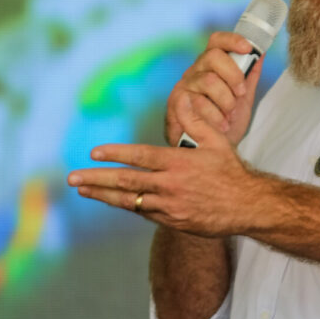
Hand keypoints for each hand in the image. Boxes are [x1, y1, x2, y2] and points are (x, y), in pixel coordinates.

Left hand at [69, 95, 263, 237]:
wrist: (247, 206)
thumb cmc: (231, 171)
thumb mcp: (216, 141)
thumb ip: (195, 121)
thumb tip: (182, 97)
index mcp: (178, 162)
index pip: (139, 156)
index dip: (115, 154)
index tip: (94, 153)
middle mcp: (169, 185)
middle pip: (125, 182)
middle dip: (96, 179)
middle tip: (72, 178)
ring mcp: (169, 206)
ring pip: (129, 201)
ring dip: (103, 196)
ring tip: (83, 191)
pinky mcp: (172, 221)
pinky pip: (143, 213)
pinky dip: (127, 206)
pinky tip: (112, 200)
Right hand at [165, 32, 263, 147]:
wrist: (211, 151)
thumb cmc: (225, 123)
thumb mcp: (243, 99)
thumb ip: (250, 77)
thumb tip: (261, 54)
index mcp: (212, 66)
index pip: (217, 41)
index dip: (232, 40)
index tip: (248, 48)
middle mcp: (196, 71)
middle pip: (213, 56)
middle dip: (233, 76)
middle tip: (240, 94)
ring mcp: (184, 85)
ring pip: (208, 80)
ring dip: (225, 101)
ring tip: (229, 116)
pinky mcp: (175, 102)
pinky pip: (197, 101)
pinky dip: (215, 116)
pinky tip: (221, 125)